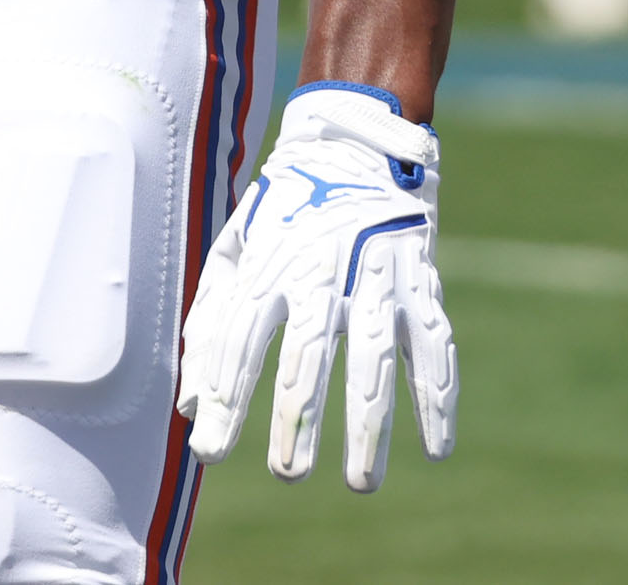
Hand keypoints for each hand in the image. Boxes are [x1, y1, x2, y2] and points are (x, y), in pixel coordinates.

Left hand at [178, 83, 456, 490]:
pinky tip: (436, 448)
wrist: (355, 144)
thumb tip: (189, 402)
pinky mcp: (420, 278)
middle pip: (307, 355)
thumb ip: (211, 324)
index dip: (225, 394)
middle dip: (296, 420)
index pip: (238, 338)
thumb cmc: (285, 213)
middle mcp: (322, 270)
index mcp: (269, 263)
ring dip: (369, 425)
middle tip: (287, 475)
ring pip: (373, 359)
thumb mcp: (236, 252)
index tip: (211, 450)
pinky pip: (433, 344)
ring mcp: (376, 274)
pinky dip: (438, 397)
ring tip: (360, 483)